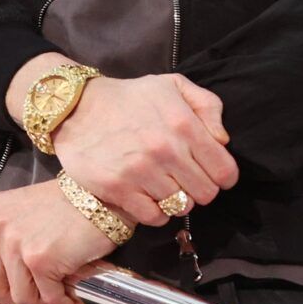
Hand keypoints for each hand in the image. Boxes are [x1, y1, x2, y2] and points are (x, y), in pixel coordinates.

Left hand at [0, 179, 114, 303]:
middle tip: (40, 297)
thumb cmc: (69, 204)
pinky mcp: (40, 259)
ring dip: (44, 303)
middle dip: (16, 299)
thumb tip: (3, 281)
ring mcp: (16, 243)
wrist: (103, 193)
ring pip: (21, 298)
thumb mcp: (21, 212)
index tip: (7, 290)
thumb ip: (4, 239)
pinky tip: (75, 297)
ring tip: (63, 294)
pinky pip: (49, 299)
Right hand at [50, 73, 239, 226]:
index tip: (212, 173)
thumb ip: (207, 106)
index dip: (223, 175)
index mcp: (184, 124)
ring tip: (164, 184)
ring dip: (176, 199)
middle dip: (200, 187)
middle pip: (206, 194)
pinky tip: (148, 195)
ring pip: (180, 207)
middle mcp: (166, 150)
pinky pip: (154, 217)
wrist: (78, 107)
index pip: (225, 172)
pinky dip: (156, 211)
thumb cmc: (130, 97)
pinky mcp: (118, 189)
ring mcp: (141, 172)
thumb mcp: (173, 85)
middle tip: (184, 178)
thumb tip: (222, 141)